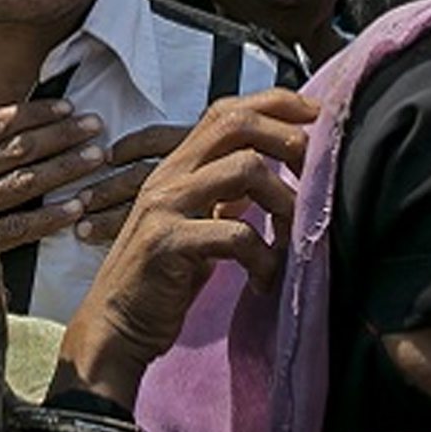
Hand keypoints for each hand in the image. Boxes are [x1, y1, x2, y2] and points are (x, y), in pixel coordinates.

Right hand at [0, 99, 104, 252]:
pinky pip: (22, 228)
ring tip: (96, 156)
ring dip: (64, 168)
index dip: (35, 114)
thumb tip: (11, 120)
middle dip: (60, 135)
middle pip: (18, 150)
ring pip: (24, 183)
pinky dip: (50, 217)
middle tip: (95, 125)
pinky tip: (77, 207)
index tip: (67, 107)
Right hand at [53, 89, 316, 408]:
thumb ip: (221, 195)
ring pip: (245, 169)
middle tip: (316, 174)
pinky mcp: (168, 243)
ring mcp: (165, 206)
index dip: (275, 105)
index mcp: (177, 167)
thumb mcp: (194, 225)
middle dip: (288, 139)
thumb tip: (267, 172)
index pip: (226, 111)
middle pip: (236, 125)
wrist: (114, 326)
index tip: (316, 117)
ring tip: (291, 240)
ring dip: (285, 204)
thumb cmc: (160, 279)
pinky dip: (264, 258)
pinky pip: (236, 233)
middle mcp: (169, 176)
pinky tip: (264, 280)